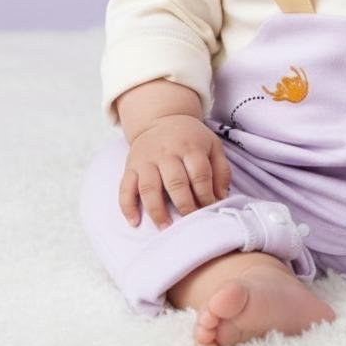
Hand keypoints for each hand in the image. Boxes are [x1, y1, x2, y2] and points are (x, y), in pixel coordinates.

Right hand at [119, 114, 231, 230]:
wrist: (162, 118)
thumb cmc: (191, 138)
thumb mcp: (212, 145)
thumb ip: (221, 170)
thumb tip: (221, 198)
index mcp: (190, 147)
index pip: (199, 174)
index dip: (205, 195)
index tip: (209, 209)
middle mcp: (166, 152)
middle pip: (175, 182)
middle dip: (185, 206)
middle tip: (191, 222)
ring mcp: (146, 160)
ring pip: (149, 187)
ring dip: (157, 210)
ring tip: (165, 227)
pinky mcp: (130, 167)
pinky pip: (125, 187)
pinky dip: (127, 206)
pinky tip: (135, 222)